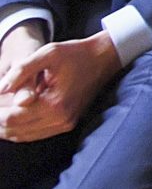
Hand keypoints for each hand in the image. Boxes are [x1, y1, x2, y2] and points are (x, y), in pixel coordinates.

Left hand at [0, 33, 118, 141]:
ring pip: (23, 136)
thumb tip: (0, 89)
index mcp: (55, 104)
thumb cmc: (76, 53)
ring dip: (6, 128)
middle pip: (14, 130)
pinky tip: (11, 118)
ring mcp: (65, 124)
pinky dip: (19, 129)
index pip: (11, 118)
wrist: (105, 58)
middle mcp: (61, 119)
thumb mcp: (48, 53)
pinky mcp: (67, 124)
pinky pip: (36, 135)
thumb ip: (22, 70)